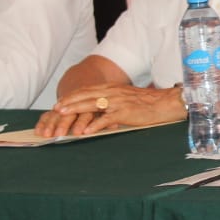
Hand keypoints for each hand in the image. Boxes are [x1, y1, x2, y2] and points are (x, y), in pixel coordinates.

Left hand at [34, 84, 183, 137]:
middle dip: (69, 102)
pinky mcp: (124, 112)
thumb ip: (112, 103)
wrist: (165, 103)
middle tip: (55, 109)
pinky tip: (84, 131)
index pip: (87, 89)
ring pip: (91, 105)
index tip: (60, 101)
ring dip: (75, 110)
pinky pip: (105, 119)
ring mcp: (118, 102)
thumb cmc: (147, 103)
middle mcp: (113, 92)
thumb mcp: (126, 98)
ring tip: (62, 116)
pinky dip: (93, 125)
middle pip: (85, 95)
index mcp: (113, 87)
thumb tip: (100, 112)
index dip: (73, 95)